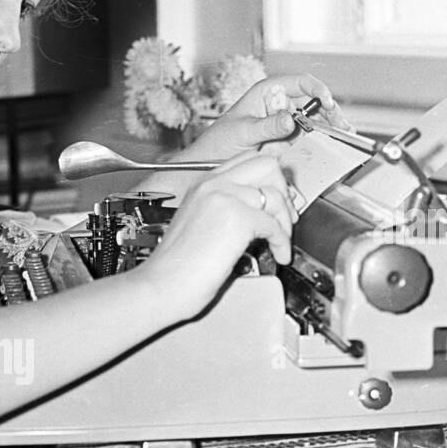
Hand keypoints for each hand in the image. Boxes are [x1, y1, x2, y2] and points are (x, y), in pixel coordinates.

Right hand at [140, 151, 297, 319]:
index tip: (276, 202)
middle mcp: (212, 185)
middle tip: (284, 218)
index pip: (247, 160)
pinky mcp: (237, 218)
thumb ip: (224, 211)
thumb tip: (256, 212)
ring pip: (275, 194)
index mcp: (201, 184)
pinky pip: (275, 224)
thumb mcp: (199, 226)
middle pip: (267, 165)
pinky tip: (278, 255)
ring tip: (280, 242)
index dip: (269, 180)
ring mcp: (224, 198)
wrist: (161, 287)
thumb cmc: (175, 268)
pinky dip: (282, 242)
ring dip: (286, 221)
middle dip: (283, 192)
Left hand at [179, 73, 352, 162]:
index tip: (326, 100)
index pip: (298, 82)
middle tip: (340, 124)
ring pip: (313, 119)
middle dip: (328, 110)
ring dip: (328, 126)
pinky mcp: (285, 140)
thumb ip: (267, 126)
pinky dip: (320, 140)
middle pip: (312, 101)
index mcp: (266, 93)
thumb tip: (290, 120)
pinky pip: (307, 137)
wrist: (206, 165)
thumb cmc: (217, 143)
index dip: (316, 89)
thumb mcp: (242, 132)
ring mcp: (283, 122)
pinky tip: (331, 144)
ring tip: (342, 134)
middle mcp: (277, 104)